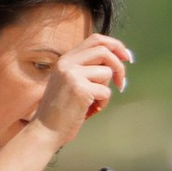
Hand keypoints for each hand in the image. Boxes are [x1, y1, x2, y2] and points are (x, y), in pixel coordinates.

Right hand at [28, 33, 132, 148]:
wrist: (45, 130)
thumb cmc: (61, 110)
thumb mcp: (69, 81)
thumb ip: (87, 69)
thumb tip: (116, 60)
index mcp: (65, 59)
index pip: (96, 39)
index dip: (115, 45)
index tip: (126, 56)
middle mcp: (67, 63)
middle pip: (104, 50)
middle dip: (119, 65)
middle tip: (121, 82)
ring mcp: (72, 75)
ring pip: (106, 72)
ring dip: (106, 89)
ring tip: (93, 102)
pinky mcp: (80, 89)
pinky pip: (106, 91)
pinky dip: (103, 103)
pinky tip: (90, 109)